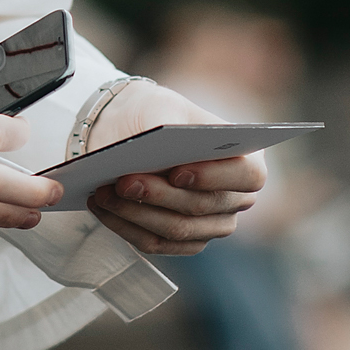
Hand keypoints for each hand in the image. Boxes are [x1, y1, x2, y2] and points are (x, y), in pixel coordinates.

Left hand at [85, 79, 264, 258]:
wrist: (131, 131)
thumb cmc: (155, 114)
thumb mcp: (161, 106)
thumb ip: (166, 125)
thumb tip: (156, 154)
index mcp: (246, 158)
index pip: (248, 176)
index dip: (215, 178)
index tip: (178, 172)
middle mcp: (236, 197)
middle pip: (203, 206)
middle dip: (160, 196)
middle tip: (124, 181)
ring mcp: (211, 224)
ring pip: (177, 229)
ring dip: (136, 213)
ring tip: (104, 193)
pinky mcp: (182, 241)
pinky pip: (155, 243)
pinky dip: (124, 226)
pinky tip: (100, 207)